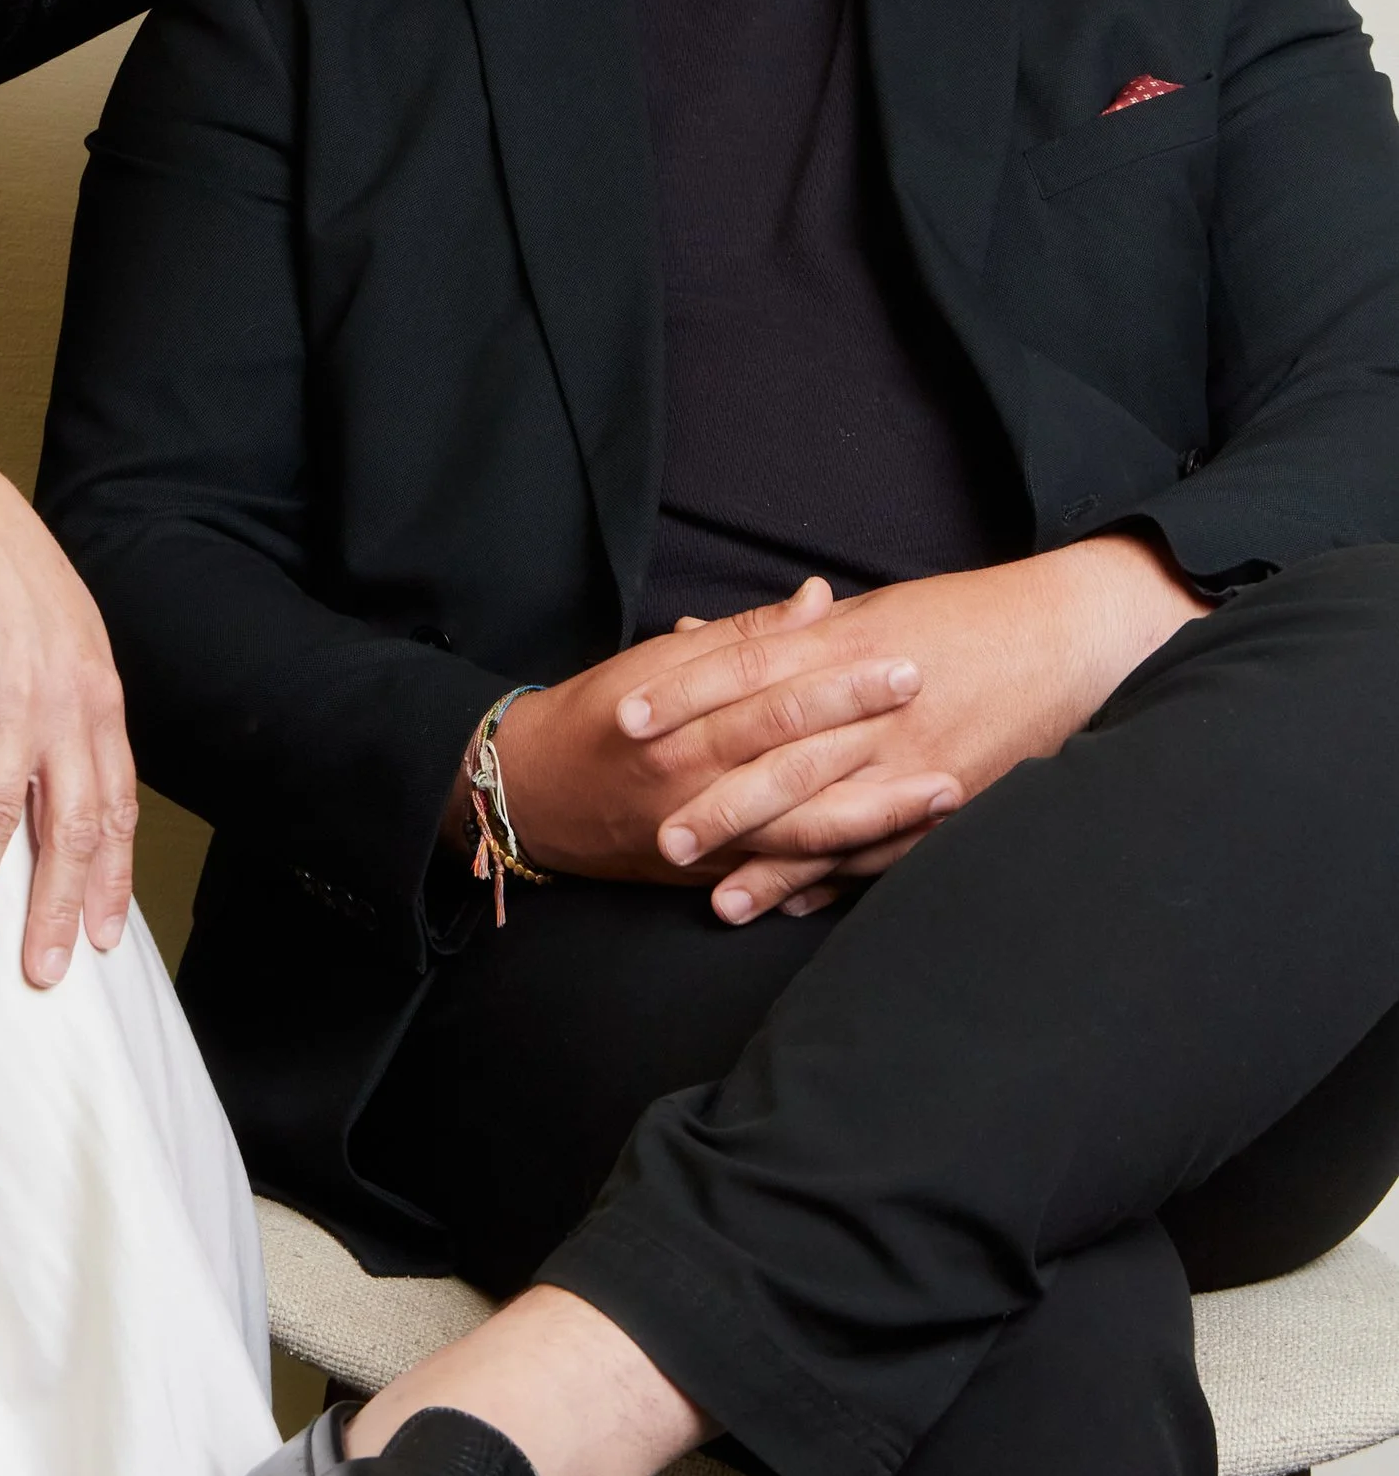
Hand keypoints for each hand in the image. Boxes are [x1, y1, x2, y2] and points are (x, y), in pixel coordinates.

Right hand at [0, 435, 135, 985]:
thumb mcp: (62, 636)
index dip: (110, 877)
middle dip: (57, 907)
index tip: (102, 939)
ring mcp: (9, 696)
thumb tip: (76, 772)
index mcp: (96, 698)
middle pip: (70, 826)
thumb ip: (73, 703)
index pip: (114, 806)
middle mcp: (63, 705)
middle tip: (43, 973)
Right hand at [468, 578, 950, 895]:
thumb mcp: (659, 662)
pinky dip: (841, 869)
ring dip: (879, 814)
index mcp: (678, 720)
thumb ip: (746, 635)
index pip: (772, 694)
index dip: (842, 681)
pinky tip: (895, 855)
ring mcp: (703, 835)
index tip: (902, 663)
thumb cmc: (597, 717)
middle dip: (871, 738)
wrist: (529, 797)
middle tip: (938, 717)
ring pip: (802, 830)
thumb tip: (822, 599)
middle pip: (795, 759)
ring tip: (947, 794)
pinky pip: (785, 875)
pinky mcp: (710, 874)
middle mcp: (690, 781)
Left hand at [652, 537, 1208, 922]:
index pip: (747, 671)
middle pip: (783, 758)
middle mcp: (877, 708)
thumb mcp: (870, 612)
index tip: (626, 723)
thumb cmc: (963, 619)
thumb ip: (786, 636)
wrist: (1070, 638)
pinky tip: (798, 905)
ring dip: (775, 864)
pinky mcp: (954, 800)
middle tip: (657, 837)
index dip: (683, 697)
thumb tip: (698, 637)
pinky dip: (842, 880)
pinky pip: (889, 850)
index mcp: (848, 647)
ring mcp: (918, 761)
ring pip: (833, 820)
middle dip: (720, 802)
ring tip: (720, 901)